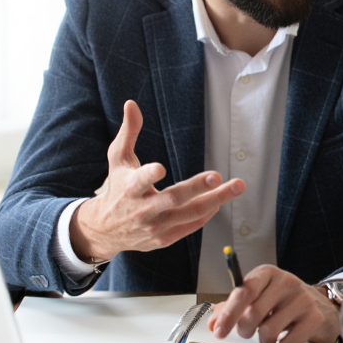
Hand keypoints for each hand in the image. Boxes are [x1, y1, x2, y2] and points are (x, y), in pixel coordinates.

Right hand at [70, 100, 244, 261]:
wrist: (106, 230)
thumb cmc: (116, 188)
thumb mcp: (117, 159)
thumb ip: (128, 132)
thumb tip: (131, 104)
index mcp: (129, 188)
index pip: (140, 181)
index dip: (149, 175)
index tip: (160, 168)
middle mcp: (142, 210)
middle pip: (173, 199)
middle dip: (197, 188)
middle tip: (218, 175)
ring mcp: (154, 227)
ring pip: (189, 214)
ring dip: (215, 200)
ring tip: (236, 186)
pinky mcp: (164, 239)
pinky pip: (190, 226)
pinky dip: (205, 214)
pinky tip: (218, 201)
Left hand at [208, 265, 339, 342]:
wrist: (323, 307)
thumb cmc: (284, 303)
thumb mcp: (259, 298)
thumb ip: (233, 308)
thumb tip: (212, 323)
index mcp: (268, 274)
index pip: (244, 291)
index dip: (229, 313)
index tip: (219, 331)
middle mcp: (287, 282)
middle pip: (253, 314)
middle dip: (246, 330)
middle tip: (249, 332)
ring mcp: (303, 300)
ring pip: (269, 331)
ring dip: (264, 340)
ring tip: (271, 335)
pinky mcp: (316, 319)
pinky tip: (289, 338)